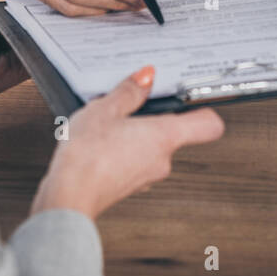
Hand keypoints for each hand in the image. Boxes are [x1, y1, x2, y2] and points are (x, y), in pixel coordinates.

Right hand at [31, 66, 224, 219]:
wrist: (67, 198)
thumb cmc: (87, 156)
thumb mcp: (105, 109)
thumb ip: (129, 92)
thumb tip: (146, 77)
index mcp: (165, 137)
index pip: (209, 125)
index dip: (202, 108)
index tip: (189, 96)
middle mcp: (162, 160)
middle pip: (173, 132)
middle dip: (152, 117)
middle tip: (131, 104)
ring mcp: (146, 176)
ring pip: (150, 147)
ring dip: (133, 134)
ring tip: (108, 124)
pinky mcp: (128, 186)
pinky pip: (134, 161)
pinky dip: (121, 150)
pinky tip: (99, 143)